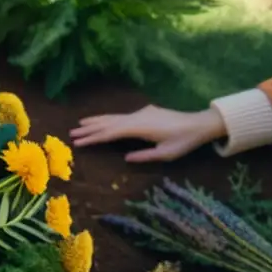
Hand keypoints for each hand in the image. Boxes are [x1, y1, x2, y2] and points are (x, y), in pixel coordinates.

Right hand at [69, 105, 225, 161]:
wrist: (199, 124)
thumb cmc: (183, 141)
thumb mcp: (165, 154)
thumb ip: (144, 156)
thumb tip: (125, 158)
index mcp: (140, 127)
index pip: (111, 133)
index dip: (93, 138)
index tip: (78, 143)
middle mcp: (138, 117)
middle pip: (109, 123)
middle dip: (89, 128)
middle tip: (72, 133)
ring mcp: (141, 113)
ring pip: (114, 117)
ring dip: (97, 121)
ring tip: (80, 124)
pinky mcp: (145, 113)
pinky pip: (121, 116)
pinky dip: (108, 119)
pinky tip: (102, 121)